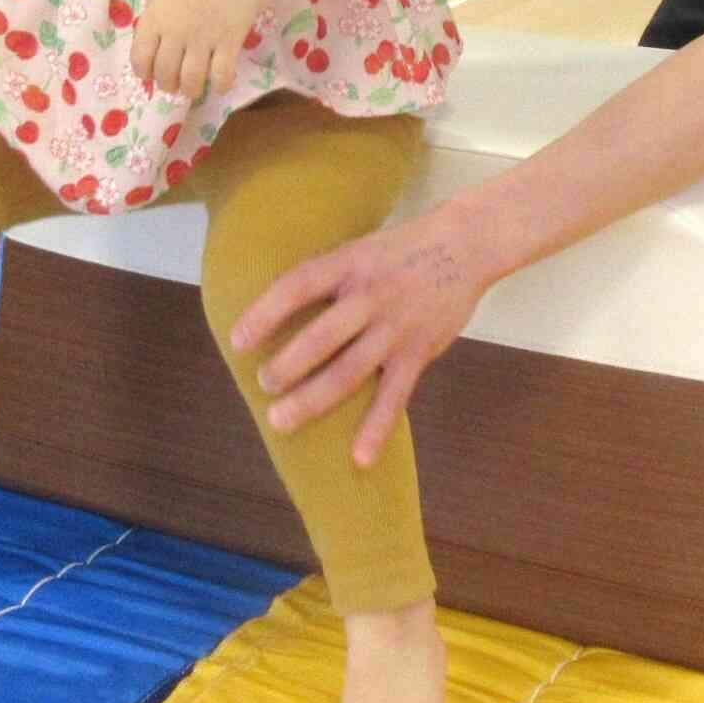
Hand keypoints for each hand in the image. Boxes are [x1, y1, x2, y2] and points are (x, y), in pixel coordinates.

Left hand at [132, 0, 291, 99]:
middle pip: (165, 75)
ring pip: (191, 82)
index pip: (140, 59)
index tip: (152, 74)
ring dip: (191, 90)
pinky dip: (220, 86)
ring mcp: (202, 39)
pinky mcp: (228, 42)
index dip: (144, 72)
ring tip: (194, 87)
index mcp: (155, 19)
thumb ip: (157, 20)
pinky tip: (220, 83)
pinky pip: (221, 76)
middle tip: (175, 83)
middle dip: (168, 85)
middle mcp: (175, 33)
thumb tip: (153, 48)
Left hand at [229, 208, 494, 467]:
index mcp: (348, 264)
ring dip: (311, 400)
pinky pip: (394, 396)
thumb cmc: (403, 249)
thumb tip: (278, 310)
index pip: (296, 287)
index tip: (236, 341)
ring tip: (280, 420)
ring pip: (347, 372)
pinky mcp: (419, 351)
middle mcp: (369, 296)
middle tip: (263, 386)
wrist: (466, 245)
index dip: (263, 314)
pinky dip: (377, 429)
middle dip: (284, 368)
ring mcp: (395, 327)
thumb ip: (328, 278)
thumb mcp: (359, 248)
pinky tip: (360, 458)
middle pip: (318, 338)